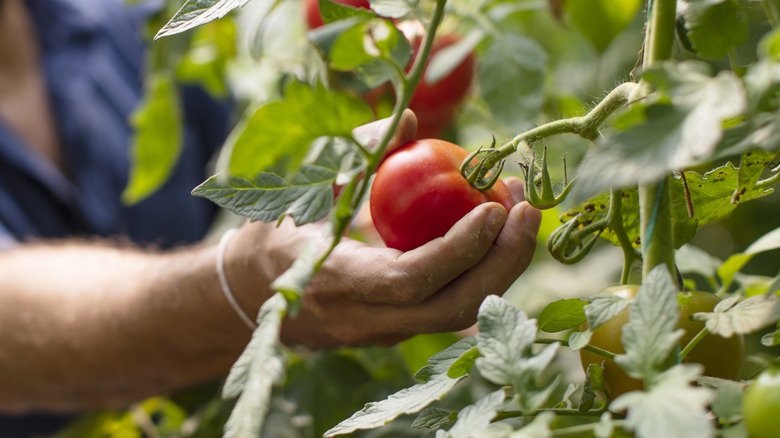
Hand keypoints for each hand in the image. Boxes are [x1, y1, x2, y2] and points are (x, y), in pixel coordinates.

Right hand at [226, 110, 541, 347]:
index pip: (411, 279)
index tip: (492, 206)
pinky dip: (483, 273)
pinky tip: (497, 235)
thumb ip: (356, 153)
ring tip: (521, 214)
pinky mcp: (399, 329)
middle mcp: (366, 318)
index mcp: (337, 282)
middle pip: (452, 308)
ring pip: (460, 315)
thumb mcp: (305, 187)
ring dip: (501, 267)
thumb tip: (412, 118)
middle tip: (527, 208)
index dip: (459, 248)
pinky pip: (451, 308)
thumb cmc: (277, 233)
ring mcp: (385, 331)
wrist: (253, 293)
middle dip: (502, 262)